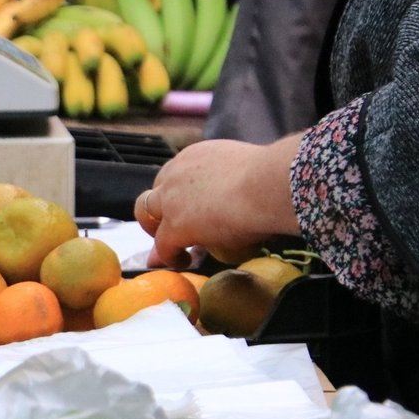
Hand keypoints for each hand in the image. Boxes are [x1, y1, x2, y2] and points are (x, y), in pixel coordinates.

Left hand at [133, 136, 303, 267]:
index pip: (176, 176)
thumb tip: (238, 200)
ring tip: (170, 247)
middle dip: (158, 211)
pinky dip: (170, 256)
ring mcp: (171, 199)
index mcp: (195, 156)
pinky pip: (163, 246)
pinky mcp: (175, 226)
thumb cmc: (272, 177)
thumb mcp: (245, 174)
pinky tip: (184, 262)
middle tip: (168, 228)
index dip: (179, 195)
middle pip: (155, 193)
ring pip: (146, 213)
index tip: (188, 208)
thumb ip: (234, 185)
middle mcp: (176, 172)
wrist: (269, 184)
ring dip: (155, 230)